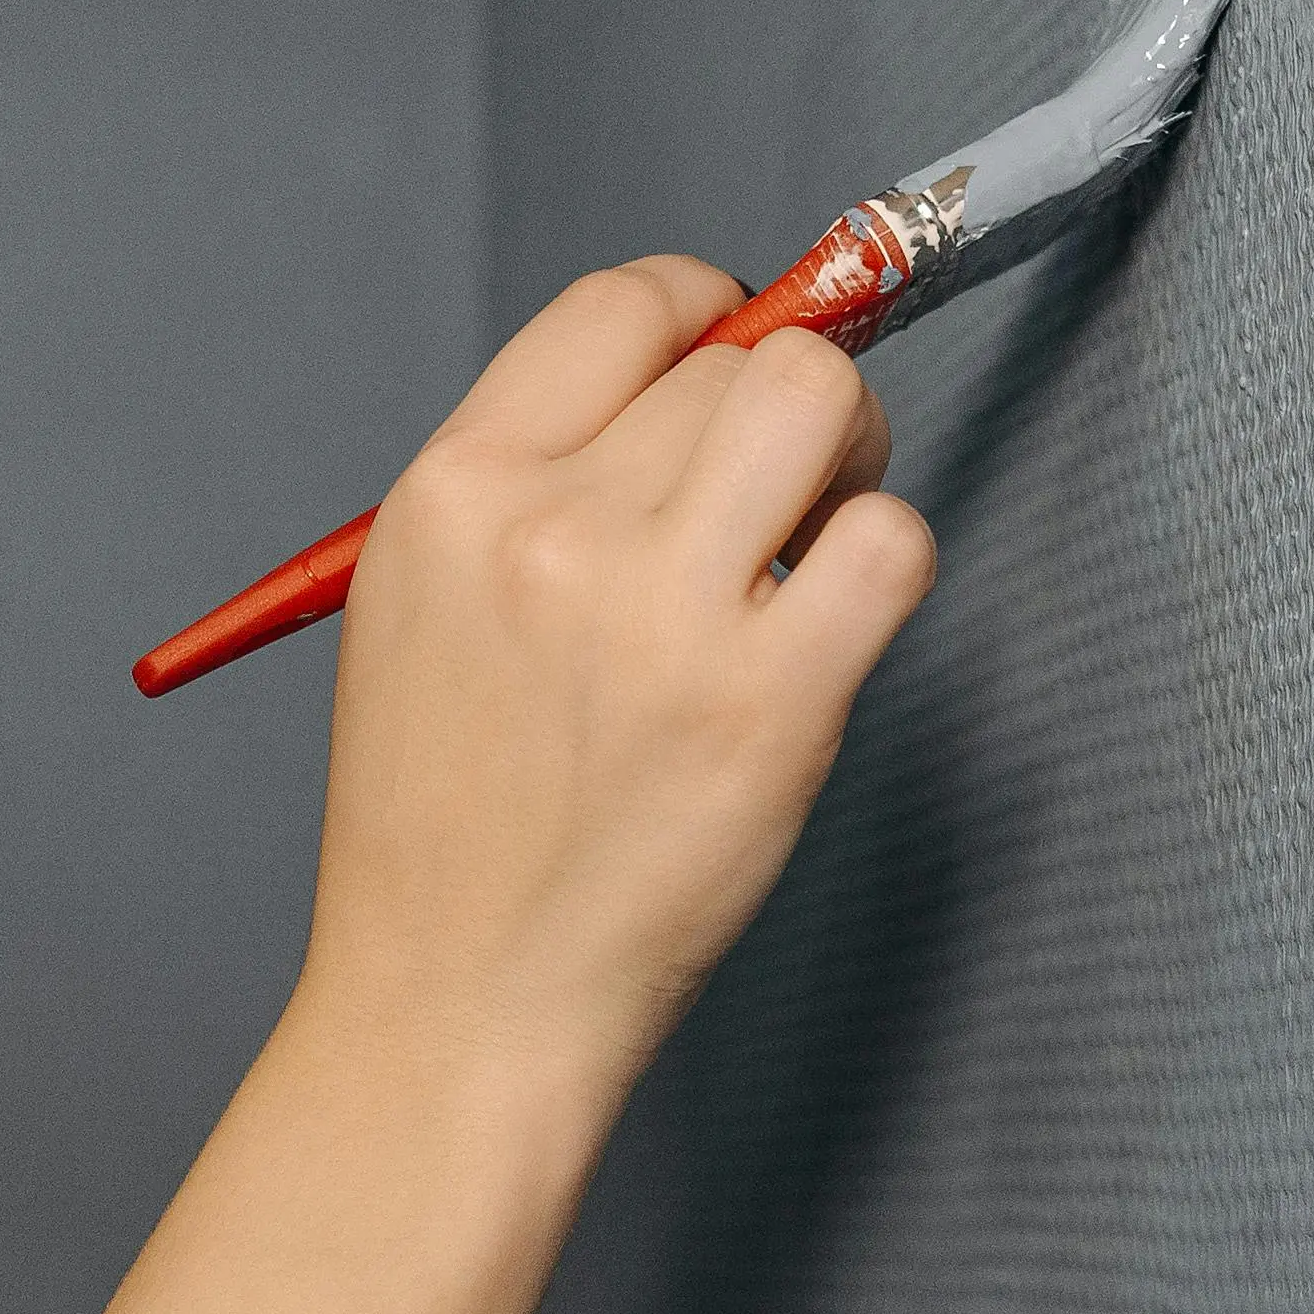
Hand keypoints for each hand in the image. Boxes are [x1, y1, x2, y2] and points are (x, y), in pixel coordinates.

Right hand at [294, 257, 939, 1103]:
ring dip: (851, 457)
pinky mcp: (771, 704)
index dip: (705, 313)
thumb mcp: (420, 612)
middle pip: (739, 365)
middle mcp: (553, 531)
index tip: (732, 351)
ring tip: (817, 539)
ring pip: (824, 411)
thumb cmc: (447, 827)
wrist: (455, 1003)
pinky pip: (893, 543)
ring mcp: (665, 615)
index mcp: (452, 494)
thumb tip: (685, 387)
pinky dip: (885, 565)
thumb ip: (529, 489)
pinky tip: (832, 628)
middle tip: (791, 492)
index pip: (620, 309)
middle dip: (789, 408)